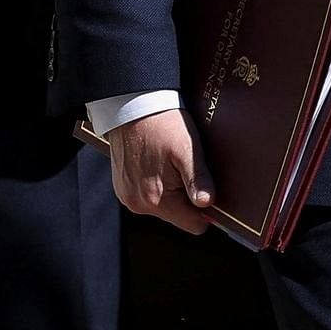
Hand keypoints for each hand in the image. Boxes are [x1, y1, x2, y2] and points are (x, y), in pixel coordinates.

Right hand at [106, 108, 218, 234]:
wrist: (131, 105)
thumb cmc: (162, 124)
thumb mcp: (188, 150)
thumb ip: (199, 181)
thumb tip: (208, 205)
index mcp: (156, 200)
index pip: (195, 225)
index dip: (207, 209)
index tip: (208, 189)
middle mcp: (138, 204)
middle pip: (178, 216)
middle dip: (187, 197)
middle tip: (187, 168)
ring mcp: (128, 196)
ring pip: (163, 206)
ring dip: (171, 190)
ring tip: (170, 162)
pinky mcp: (122, 186)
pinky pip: (148, 194)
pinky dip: (156, 182)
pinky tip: (157, 161)